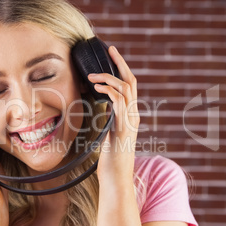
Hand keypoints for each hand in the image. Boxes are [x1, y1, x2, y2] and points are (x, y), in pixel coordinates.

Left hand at [87, 46, 139, 185]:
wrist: (116, 177)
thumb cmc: (111, 158)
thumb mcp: (108, 133)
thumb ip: (109, 118)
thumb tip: (102, 104)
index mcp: (129, 115)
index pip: (129, 86)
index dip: (121, 70)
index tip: (112, 56)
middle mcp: (133, 115)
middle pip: (132, 81)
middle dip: (121, 63)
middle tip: (110, 48)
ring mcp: (130, 120)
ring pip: (126, 88)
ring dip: (109, 77)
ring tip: (92, 75)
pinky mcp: (123, 127)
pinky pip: (119, 101)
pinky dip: (108, 90)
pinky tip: (97, 87)